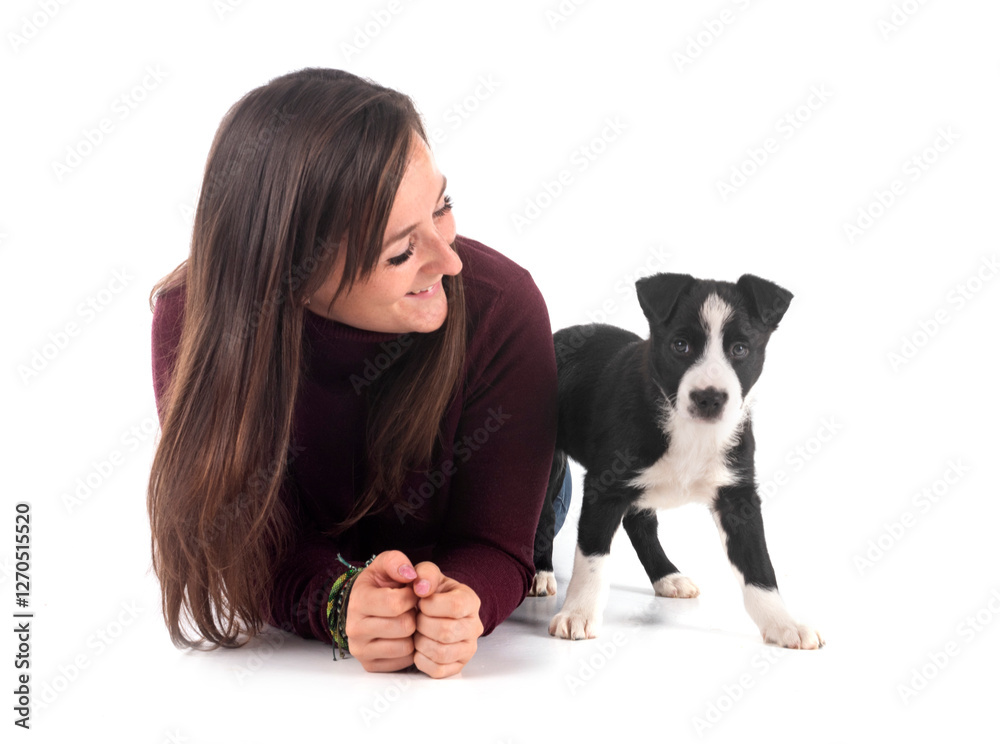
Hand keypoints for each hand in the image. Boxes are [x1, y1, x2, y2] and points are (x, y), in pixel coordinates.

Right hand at [343, 550, 420, 672]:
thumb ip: (397, 561)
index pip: (396, 604)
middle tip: (410, 609)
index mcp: (358, 601)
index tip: (410, 592)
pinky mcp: (369, 665)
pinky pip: (404, 661)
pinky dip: (409, 650)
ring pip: (406, 646)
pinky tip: (402, 636)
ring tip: (406, 620)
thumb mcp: (385, 564)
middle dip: (413, 615)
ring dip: (413, 634)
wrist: (367, 606)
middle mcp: (354, 628)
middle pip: (404, 626)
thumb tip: (410, 575)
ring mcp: (360, 650)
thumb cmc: (380, 584)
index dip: (412, 596)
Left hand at [411, 562, 483, 678]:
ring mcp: (468, 649)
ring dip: (421, 643)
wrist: (434, 611)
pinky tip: (420, 647)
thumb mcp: (428, 575)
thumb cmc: (430, 593)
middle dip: (422, 625)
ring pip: (441, 653)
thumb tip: (421, 587)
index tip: (421, 601)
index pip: (455, 606)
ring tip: (418, 632)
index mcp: (471, 601)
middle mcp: (474, 626)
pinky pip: (437, 670)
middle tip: (417, 618)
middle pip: (446, 632)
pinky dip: (422, 660)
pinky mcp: (457, 666)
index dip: (431, 605)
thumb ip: (425, 573)